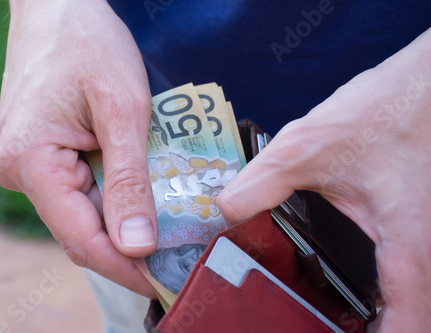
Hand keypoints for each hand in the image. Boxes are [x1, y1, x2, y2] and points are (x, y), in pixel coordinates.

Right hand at [0, 0, 156, 297]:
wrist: (60, 7)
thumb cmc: (89, 43)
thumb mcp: (123, 109)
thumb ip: (129, 181)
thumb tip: (137, 246)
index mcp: (29, 160)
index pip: (80, 237)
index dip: (125, 265)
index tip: (163, 281)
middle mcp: (20, 171)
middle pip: (81, 229)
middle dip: (131, 245)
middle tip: (179, 253)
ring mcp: (30, 165)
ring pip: (84, 212)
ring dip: (127, 220)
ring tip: (172, 226)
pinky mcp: (45, 156)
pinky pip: (83, 190)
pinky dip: (117, 197)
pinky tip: (148, 195)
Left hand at [218, 29, 430, 331]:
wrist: (423, 86)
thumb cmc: (383, 112)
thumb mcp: (308, 148)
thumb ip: (262, 183)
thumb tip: (226, 210)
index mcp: (405, 243)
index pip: (408, 321)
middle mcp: (420, 249)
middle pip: (405, 315)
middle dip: (369, 329)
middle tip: (315, 326)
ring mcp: (418, 239)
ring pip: (403, 295)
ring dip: (374, 313)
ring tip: (325, 314)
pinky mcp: (408, 226)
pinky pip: (396, 271)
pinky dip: (374, 289)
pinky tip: (340, 281)